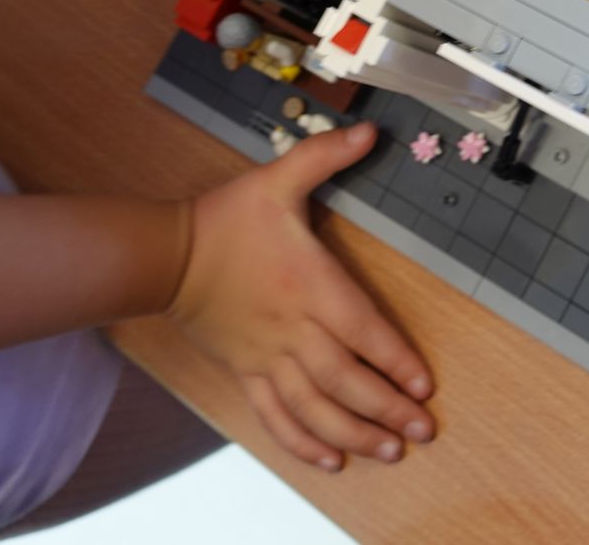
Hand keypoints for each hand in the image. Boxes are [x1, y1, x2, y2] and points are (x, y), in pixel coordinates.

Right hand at [169, 123, 436, 471]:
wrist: (166, 255)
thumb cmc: (226, 219)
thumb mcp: (277, 178)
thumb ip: (325, 155)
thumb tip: (371, 131)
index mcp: (310, 285)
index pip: (363, 330)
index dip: (395, 361)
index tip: (422, 386)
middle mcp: (292, 328)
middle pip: (345, 379)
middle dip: (386, 408)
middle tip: (421, 430)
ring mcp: (267, 355)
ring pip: (314, 405)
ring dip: (354, 431)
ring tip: (388, 451)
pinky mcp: (246, 370)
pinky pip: (275, 415)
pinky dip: (303, 440)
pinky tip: (331, 457)